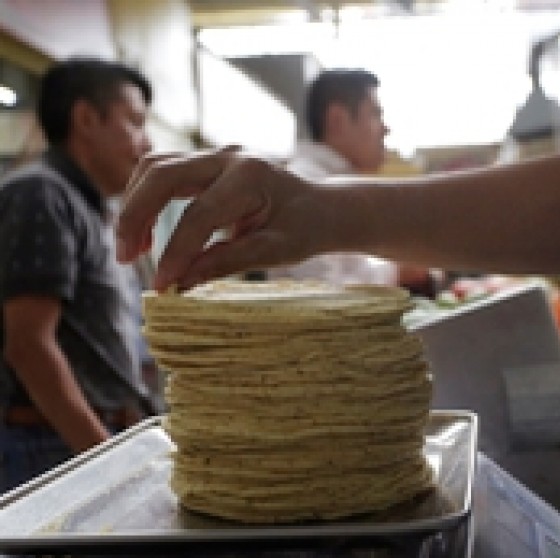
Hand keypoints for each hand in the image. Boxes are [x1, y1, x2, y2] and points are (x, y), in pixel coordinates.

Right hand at [115, 147, 317, 290]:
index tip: (162, 286)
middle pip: (162, 174)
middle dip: (135, 216)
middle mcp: (229, 156)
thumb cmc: (303, 229)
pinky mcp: (206, 162)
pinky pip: (163, 171)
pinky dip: (145, 198)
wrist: (319, 207)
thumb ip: (229, 261)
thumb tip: (181, 282)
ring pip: (155, 166)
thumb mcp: (276, 252)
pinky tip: (144, 234)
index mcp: (251, 177)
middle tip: (126, 259)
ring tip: (132, 251)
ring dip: (134, 205)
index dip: (176, 252)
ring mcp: (216, 154)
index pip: (200, 215)